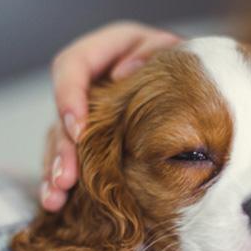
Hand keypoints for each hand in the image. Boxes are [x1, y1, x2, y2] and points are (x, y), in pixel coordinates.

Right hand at [41, 21, 180, 210]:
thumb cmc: (184, 60)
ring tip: (55, 199)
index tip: (79, 129)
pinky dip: (62, 178)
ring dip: (55, 169)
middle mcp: (88, 82)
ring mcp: (86, 110)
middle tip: (66, 179)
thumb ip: (150, 52)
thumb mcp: (171, 48)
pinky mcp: (91, 135)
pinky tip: (57, 202)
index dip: (69, 98)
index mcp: (103, 50)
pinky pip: (71, 155)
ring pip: (60, 139)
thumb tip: (122, 73)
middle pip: (62, 113)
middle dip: (63, 148)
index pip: (72, 67)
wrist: (194, 76)